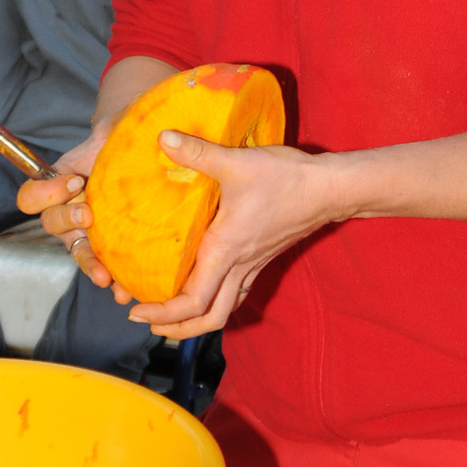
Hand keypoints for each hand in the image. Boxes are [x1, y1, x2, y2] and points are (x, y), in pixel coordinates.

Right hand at [15, 118, 121, 292]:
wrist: (145, 160)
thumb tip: (126, 131)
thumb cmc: (124, 142)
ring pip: (77, 251)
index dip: (45, 192)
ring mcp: (87, 232)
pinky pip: (104, 267)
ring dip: (89, 263)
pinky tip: (124, 290)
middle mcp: (67, 210)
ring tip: (105, 276)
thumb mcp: (114, 130)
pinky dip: (113, 281)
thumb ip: (112, 129)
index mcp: (60, 184)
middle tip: (88, 214)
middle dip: (66, 220)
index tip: (74, 181)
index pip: (32, 195)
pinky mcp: (109, 248)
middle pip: (51, 224)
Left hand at [128, 131, 332, 338]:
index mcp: (225, 250)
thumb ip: (197, 153)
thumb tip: (162, 138)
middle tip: (147, 321)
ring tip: (169, 316)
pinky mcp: (261, 260)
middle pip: (209, 319)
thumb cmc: (284, 179)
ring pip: (224, 310)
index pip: (193, 301)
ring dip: (196, 321)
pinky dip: (215, 301)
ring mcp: (252, 266)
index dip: (165, 314)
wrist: (328, 188)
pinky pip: (235, 293)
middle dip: (176, 329)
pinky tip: (203, 290)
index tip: (138, 311)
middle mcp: (238, 265)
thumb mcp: (236, 163)